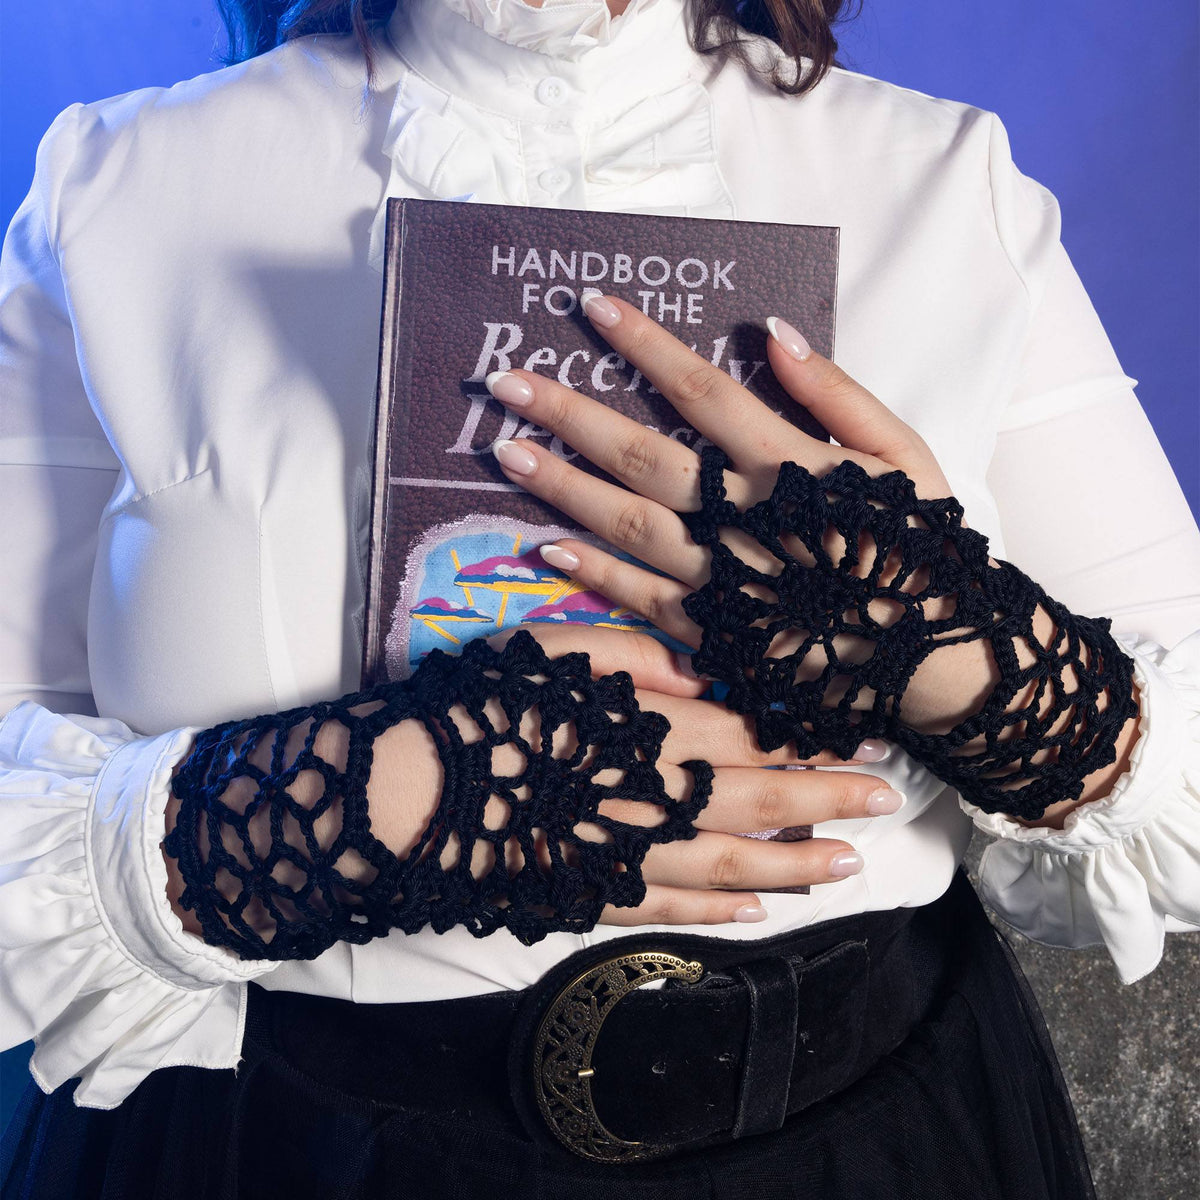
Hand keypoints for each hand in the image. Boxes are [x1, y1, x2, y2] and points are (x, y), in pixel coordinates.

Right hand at [477, 625, 900, 925]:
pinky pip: (671, 908)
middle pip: (760, 802)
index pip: (753, 738)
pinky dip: (718, 910)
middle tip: (885, 802)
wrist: (407, 792)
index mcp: (650, 730)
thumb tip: (704, 666)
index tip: (868, 743)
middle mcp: (656, 797)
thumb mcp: (556, 650)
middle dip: (829, 802)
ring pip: (731, 864)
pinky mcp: (596, 894)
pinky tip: (758, 911)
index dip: (815, 742)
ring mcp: (630, 855)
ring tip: (849, 865)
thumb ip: (636, 653)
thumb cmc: (482, 708)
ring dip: (795, 866)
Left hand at [483, 293, 996, 736]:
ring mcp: (721, 577)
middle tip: (504, 383)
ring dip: (562, 486)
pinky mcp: (715, 631)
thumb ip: (842, 395)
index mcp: (789, 465)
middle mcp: (742, 516)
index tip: (593, 308)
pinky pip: (642, 597)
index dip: (644, 345)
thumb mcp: (909, 457)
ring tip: (505, 451)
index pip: (701, 390)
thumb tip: (774, 334)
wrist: (937, 658)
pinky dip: (595, 571)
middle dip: (569, 414)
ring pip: (627, 523)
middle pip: (641, 455)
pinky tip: (547, 545)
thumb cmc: (923, 548)